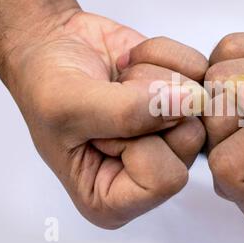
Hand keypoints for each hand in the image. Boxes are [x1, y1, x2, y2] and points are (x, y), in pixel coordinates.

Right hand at [6, 11, 207, 228]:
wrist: (53, 44)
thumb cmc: (44, 83)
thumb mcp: (69, 105)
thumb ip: (127, 112)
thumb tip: (189, 101)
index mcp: (114, 198)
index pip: (165, 180)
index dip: (137, 141)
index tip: (100, 124)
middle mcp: (150, 170)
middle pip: (190, 141)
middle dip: (148, 103)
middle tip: (111, 94)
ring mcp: (171, 133)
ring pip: (198, 104)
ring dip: (152, 75)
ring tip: (118, 79)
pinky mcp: (182, 98)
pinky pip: (199, 71)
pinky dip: (162, 54)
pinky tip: (131, 62)